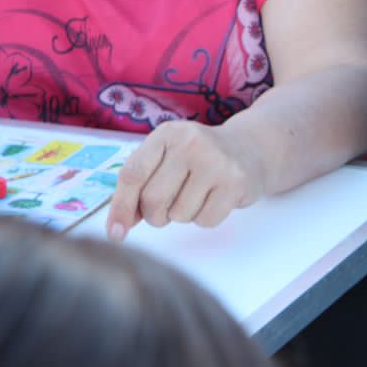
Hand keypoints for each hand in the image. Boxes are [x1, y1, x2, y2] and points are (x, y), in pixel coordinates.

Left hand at [107, 121, 264, 241]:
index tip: (116, 232)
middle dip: (156, 215)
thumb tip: (117, 228)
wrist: (250, 148)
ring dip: (184, 215)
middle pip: (153, 199)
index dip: (120, 207)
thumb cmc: (198, 159)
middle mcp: (191, 142)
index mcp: (167, 133)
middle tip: (168, 207)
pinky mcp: (236, 182)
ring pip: (179, 214)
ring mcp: (216, 161)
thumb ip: (140, 187)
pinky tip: (215, 199)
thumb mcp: (167, 159)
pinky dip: (206, 218)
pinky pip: (205, 220)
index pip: (133, 174)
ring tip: (198, 195)